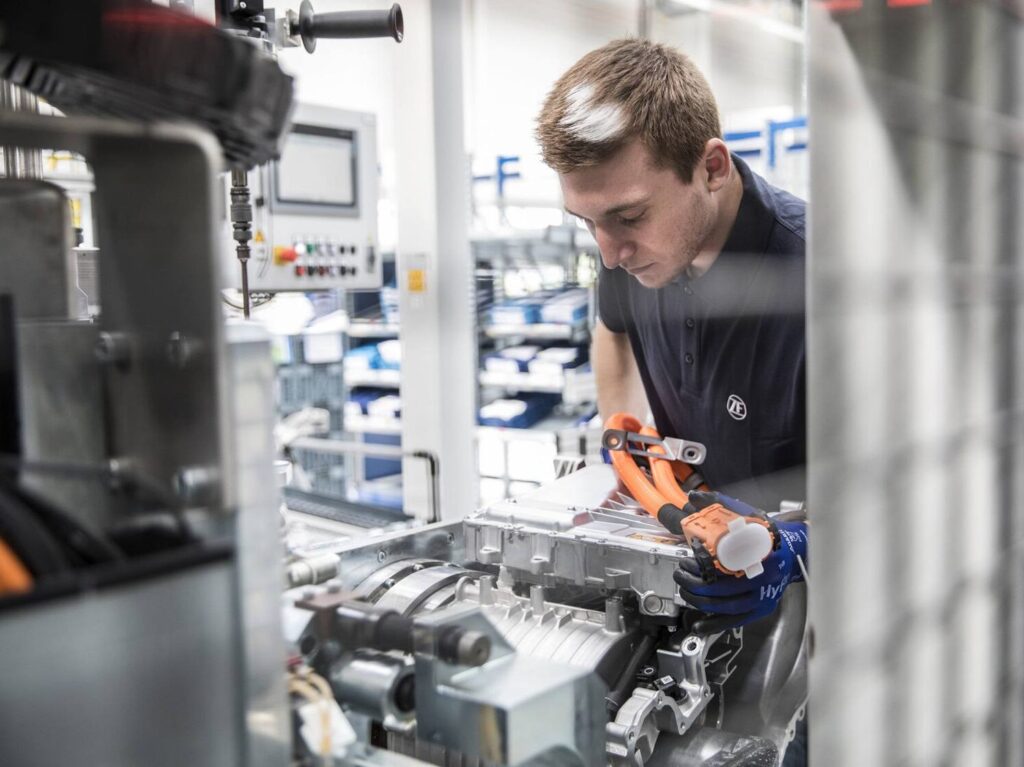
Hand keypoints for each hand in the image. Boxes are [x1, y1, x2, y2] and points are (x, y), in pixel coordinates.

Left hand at [673, 491, 807, 632]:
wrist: (794, 552)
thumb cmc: (768, 533)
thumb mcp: (748, 515)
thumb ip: (721, 504)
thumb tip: (694, 498)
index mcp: (764, 554)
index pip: (729, 563)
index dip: (705, 564)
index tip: (689, 557)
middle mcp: (766, 578)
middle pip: (726, 588)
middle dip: (697, 583)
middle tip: (681, 573)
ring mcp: (764, 597)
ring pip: (729, 606)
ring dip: (701, 601)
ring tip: (684, 590)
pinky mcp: (761, 609)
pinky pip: (736, 621)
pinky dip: (715, 624)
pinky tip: (698, 625)